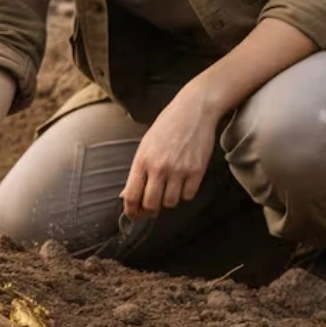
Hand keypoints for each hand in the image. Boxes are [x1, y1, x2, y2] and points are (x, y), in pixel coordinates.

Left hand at [122, 84, 221, 219]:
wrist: (193, 111)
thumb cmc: (166, 127)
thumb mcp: (145, 146)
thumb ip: (138, 171)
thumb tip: (128, 196)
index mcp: (142, 161)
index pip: (131, 196)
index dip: (131, 211)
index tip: (133, 215)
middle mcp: (159, 167)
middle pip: (151, 205)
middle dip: (149, 211)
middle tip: (151, 210)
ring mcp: (179, 170)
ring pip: (170, 203)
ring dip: (168, 201)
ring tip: (168, 190)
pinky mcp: (197, 171)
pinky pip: (188, 196)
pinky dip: (185, 194)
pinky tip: (183, 183)